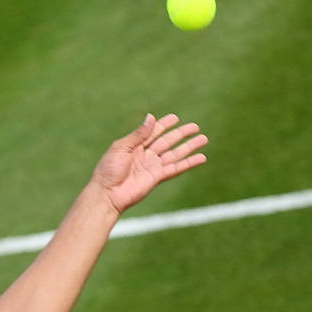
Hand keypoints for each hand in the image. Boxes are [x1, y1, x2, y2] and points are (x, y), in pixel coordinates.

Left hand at [91, 113, 208, 213]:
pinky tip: (201, 158)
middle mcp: (146, 155)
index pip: (153, 132)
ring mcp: (153, 166)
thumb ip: (138, 134)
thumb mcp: (121, 147)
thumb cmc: (108, 170)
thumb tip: (151, 117)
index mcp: (135, 145)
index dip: (164, 124)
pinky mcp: (157, 178)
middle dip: (181, 134)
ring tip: (204, 139)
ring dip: (189, 147)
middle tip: (195, 127)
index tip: (176, 118)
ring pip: (175, 154)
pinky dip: (189, 163)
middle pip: (168, 141)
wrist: (107, 193)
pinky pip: (176, 168)